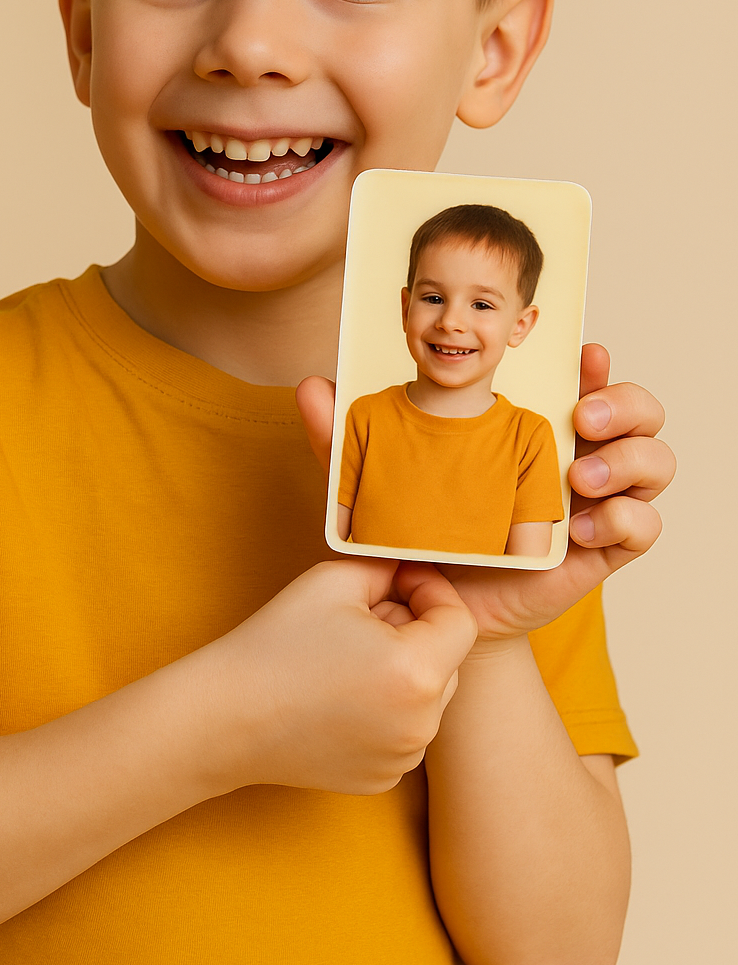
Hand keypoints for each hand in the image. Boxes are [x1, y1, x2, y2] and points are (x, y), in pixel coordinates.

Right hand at [214, 557, 475, 793]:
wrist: (227, 717)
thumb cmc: (276, 643)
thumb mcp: (335, 580)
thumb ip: (388, 567)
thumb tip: (414, 568)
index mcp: (415, 671)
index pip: (459, 622)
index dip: (431, 593)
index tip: (397, 585)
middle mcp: (420, 724)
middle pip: (447, 662)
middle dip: (416, 634)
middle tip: (362, 622)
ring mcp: (403, 759)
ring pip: (426, 699)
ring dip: (403, 674)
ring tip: (348, 661)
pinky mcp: (382, 779)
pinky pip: (403, 733)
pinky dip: (386, 712)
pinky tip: (340, 699)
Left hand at [295, 344, 674, 641]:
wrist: (435, 612)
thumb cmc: (417, 532)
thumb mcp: (377, 482)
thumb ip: (343, 438)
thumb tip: (310, 386)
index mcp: (533, 423)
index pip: (585, 376)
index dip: (596, 361)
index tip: (582, 353)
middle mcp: (577, 454)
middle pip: (639, 410)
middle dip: (625, 404)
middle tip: (581, 419)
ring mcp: (595, 503)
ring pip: (654, 462)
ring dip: (628, 461)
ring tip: (575, 481)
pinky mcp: (601, 552)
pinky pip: (644, 526)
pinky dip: (624, 519)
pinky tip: (577, 528)